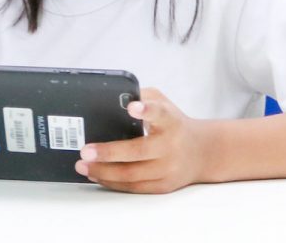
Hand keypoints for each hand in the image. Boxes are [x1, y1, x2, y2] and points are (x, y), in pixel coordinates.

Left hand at [76, 88, 211, 193]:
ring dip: (104, 171)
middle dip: (109, 152)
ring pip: (132, 174)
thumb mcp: (163, 103)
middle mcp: (170, 146)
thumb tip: (112, 96)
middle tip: (85, 150)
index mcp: (170, 121)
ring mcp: (168, 169)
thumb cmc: (173, 124)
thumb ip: (141, 97)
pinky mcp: (163, 185)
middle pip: (138, 151)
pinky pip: (135, 187)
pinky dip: (113, 183)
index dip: (146, 110)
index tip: (132, 106)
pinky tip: (97, 175)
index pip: (159, 113)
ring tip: (82, 165)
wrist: (202, 153)